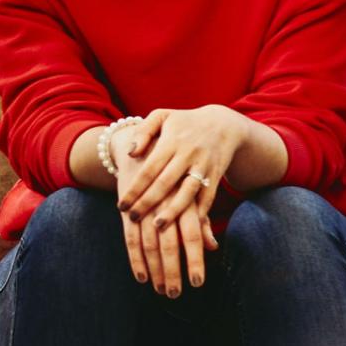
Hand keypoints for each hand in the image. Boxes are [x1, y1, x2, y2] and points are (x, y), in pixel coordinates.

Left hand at [121, 106, 255, 296]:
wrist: (223, 124)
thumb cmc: (184, 122)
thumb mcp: (162, 116)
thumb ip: (144, 131)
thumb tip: (131, 152)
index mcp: (171, 141)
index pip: (149, 169)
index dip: (135, 188)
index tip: (122, 205)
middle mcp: (188, 154)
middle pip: (166, 183)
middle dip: (148, 203)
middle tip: (133, 218)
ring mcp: (204, 166)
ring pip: (188, 193)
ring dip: (174, 212)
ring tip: (158, 227)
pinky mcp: (216, 176)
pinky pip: (207, 198)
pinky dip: (199, 214)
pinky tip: (188, 229)